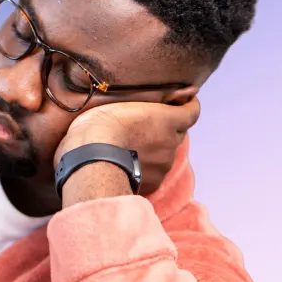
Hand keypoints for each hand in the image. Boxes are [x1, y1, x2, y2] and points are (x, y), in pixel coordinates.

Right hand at [54, 98, 200, 196]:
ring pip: (165, 155)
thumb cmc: (99, 126)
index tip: (187, 102)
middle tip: (144, 127)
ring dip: (154, 151)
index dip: (190, 106)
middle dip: (166, 129)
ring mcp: (163, 165)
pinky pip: (154, 174)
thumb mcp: (119, 102)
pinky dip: (145, 169)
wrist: (90, 160)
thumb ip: (142, 103)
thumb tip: (160, 99)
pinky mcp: (153, 183)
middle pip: (176, 134)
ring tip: (130, 150)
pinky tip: (128, 166)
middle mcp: (170, 142)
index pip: (192, 112)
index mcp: (166, 119)